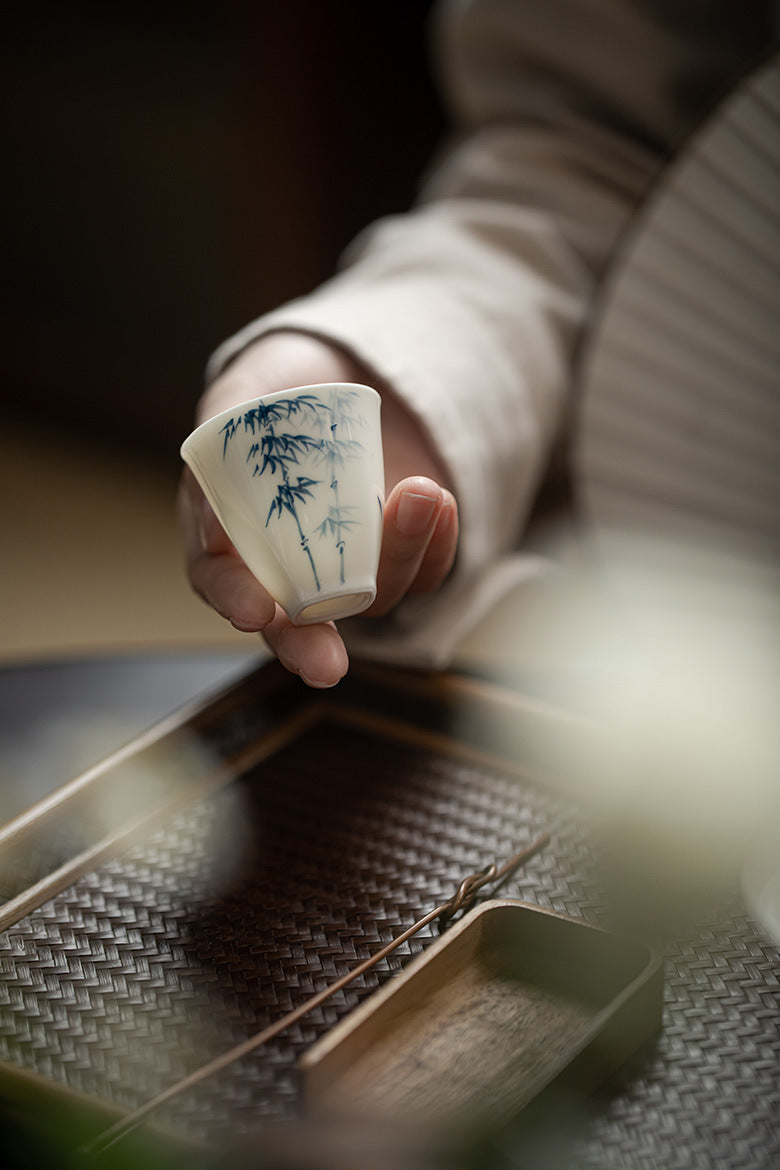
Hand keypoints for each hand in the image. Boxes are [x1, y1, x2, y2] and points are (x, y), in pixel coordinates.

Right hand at [178, 332, 457, 686]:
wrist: (350, 367)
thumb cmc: (280, 388)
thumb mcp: (243, 394)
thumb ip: (224, 439)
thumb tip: (216, 532)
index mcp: (232, 539)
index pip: (223, 584)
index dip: (234, 601)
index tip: (254, 610)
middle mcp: (291, 569)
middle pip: (297, 625)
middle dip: (310, 648)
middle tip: (324, 667)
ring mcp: (353, 567)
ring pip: (374, 594)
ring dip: (400, 554)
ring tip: (418, 492)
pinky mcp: (406, 554)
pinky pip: (426, 570)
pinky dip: (436, 540)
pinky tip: (438, 499)